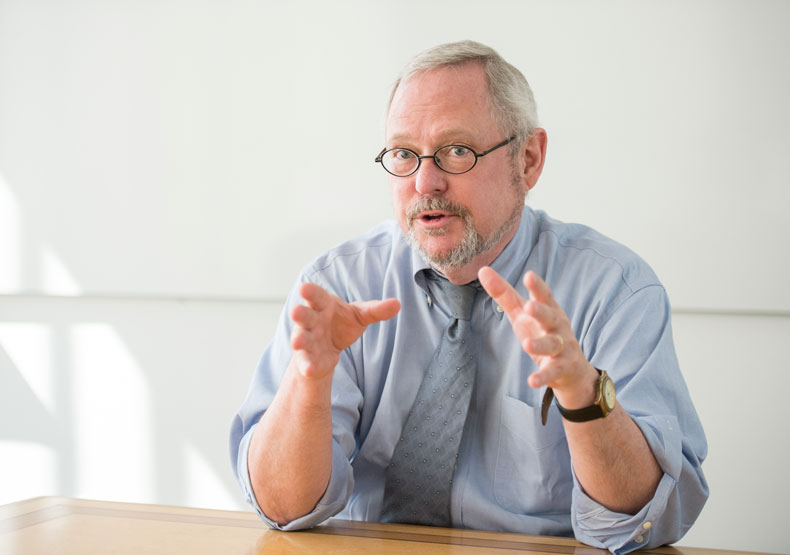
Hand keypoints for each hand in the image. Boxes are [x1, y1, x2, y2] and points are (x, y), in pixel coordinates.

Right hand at [290, 282, 400, 379]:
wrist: (329, 347)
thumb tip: (397, 304)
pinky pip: (306, 361)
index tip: (305, 288)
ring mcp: (307, 339)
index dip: (310, 291)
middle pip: (304, 316)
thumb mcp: (360, 315)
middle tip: (295, 311)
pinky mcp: (308, 358)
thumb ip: (376, 310)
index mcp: (323, 305)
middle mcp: (311, 320)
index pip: (316, 296)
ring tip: (297, 342)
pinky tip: (309, 369)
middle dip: (300, 314)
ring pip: (301, 338)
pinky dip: (307, 365)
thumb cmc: (342, 323)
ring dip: (299, 340)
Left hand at [478, 267, 596, 404]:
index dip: (537, 286)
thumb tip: (482, 269)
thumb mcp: (521, 313)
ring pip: (552, 344)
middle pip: (551, 317)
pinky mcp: (562, 368)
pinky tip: (532, 380)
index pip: (544, 295)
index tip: (529, 275)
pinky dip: (542, 376)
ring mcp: (562, 347)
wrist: (570, 369)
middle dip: (542, 312)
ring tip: (526, 344)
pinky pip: (552, 371)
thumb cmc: (541, 331)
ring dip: (540, 344)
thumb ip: (504, 294)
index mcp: (549, 310)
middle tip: (529, 307)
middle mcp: (558, 326)